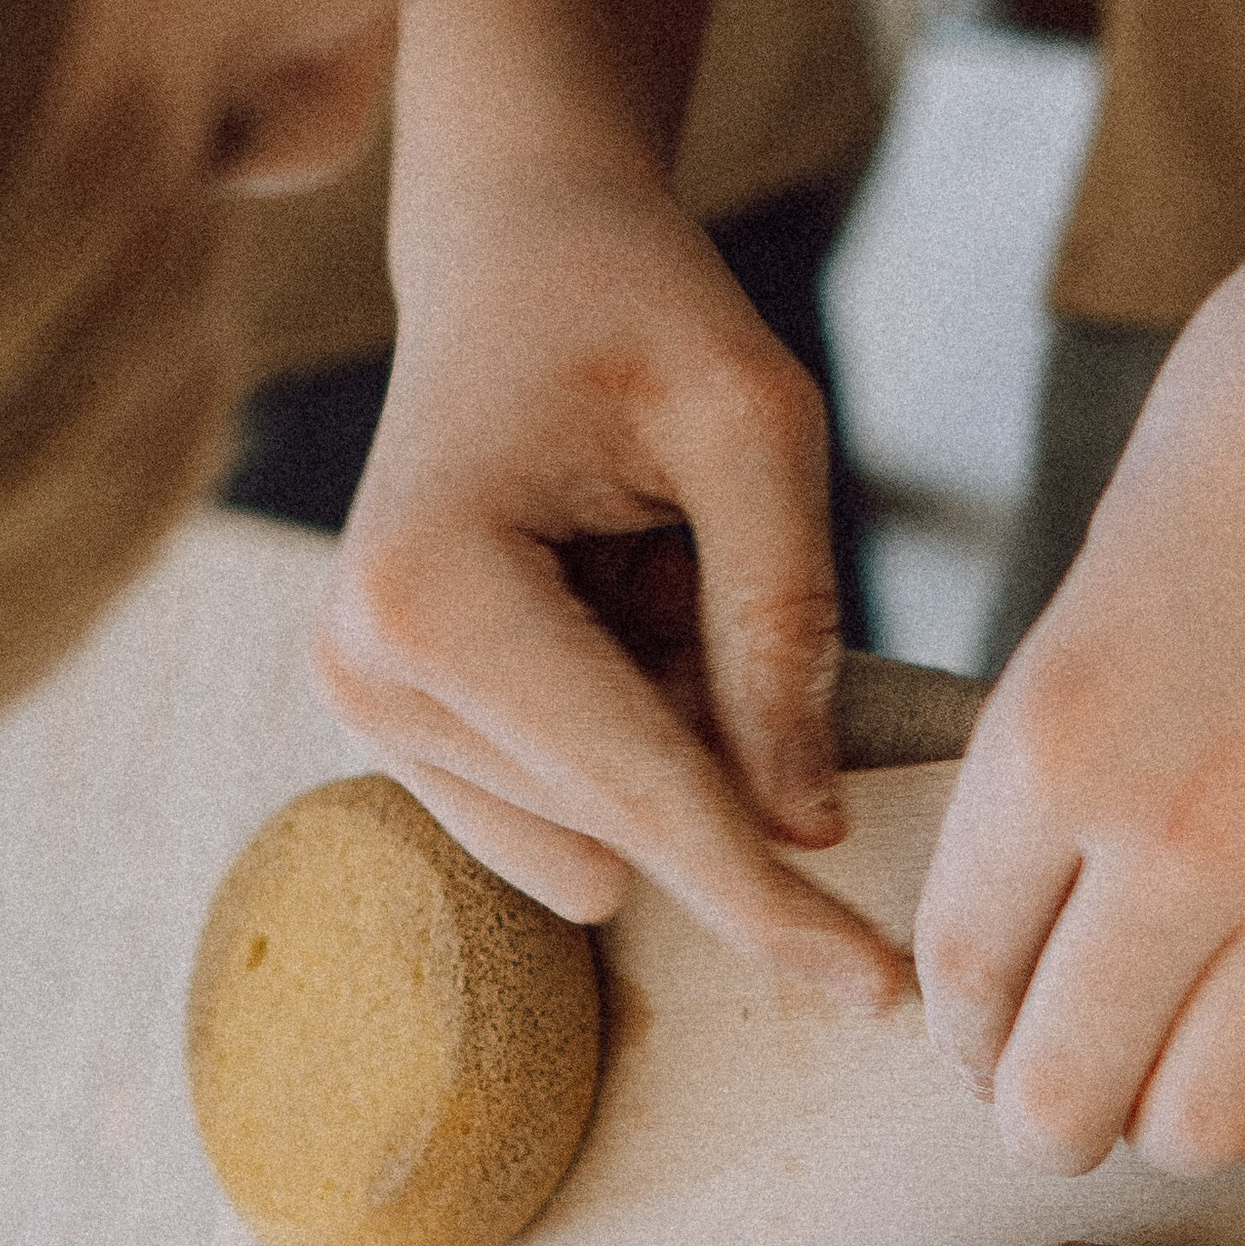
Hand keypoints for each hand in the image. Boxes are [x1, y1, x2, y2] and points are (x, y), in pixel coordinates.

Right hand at [314, 163, 902, 1010]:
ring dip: (671, 742)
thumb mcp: (755, 426)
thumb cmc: (638, 310)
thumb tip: (803, 831)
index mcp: (431, 589)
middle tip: (730, 573)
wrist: (514, 250)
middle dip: (726, 767)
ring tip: (649, 567)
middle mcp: (364, 666)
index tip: (882, 996)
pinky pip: (563, 807)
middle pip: (617, 823)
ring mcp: (362, 703)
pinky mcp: (390, 721)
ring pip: (593, 834)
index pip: (637, 792)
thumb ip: (780, 625)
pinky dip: (629, 737)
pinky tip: (618, 607)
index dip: (769, 901)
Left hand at [915, 207, 1244, 1170]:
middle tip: (1059, 1085)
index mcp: (1060, 735)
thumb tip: (1036, 885)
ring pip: (1213, 1121)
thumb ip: (1064, 744)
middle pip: (1067, 1095)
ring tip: (1181, 1049)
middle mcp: (1184, 837)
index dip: (962, 1022)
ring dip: (1179, 1105)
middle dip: (1046, 1109)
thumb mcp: (1108, 566)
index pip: (963, 970)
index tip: (980, 1026)